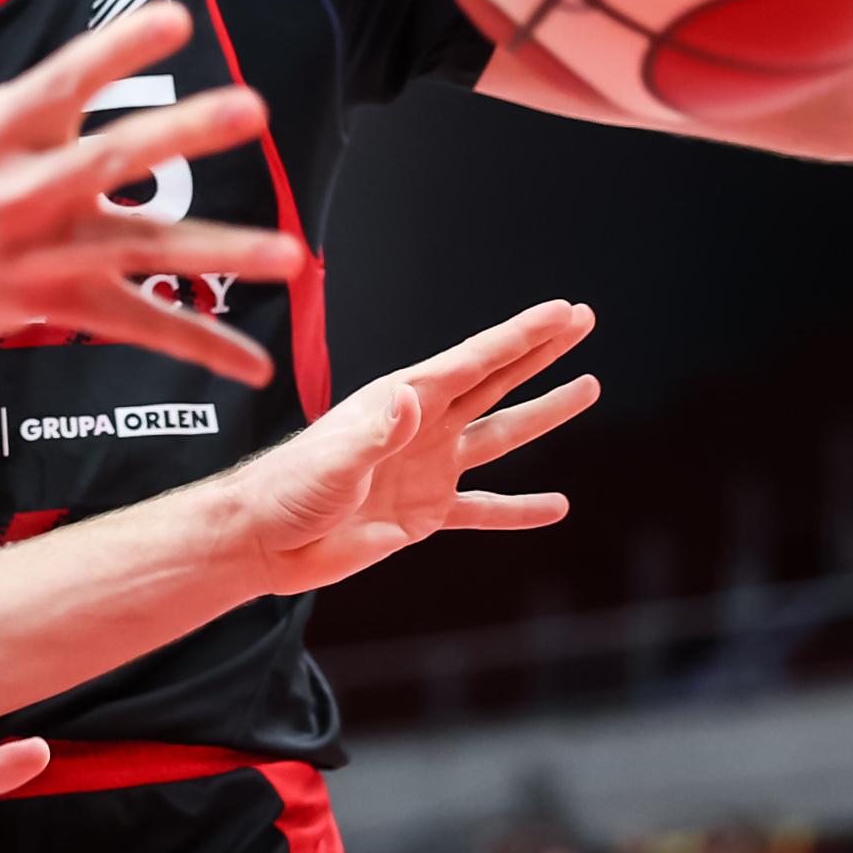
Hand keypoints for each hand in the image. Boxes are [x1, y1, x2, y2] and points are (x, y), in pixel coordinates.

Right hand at [0, 0, 305, 384]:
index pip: (65, 80)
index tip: (175, 18)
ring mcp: (41, 255)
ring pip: (141, 255)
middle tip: (252, 108)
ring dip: (218, 255)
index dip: (118, 51)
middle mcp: (21, 192)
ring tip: (288, 253)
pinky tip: (254, 365)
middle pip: (113, 162)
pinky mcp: (52, 304)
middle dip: (184, 135)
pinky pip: (135, 326)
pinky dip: (196, 344)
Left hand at [217, 300, 599, 595]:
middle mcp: (422, 426)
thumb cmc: (288, 488)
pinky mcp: (425, 513)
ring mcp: (428, 468)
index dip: (523, 336)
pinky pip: (483, 509)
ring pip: (500, 437)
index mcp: (402, 401)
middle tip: (584, 320)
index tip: (564, 312)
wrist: (264, 540)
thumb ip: (377, 432)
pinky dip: (518, 509)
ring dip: (543, 414)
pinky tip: (555, 505)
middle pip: (496, 381)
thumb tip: (413, 400)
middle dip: (540, 352)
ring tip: (587, 388)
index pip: (476, 361)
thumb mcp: (334, 458)